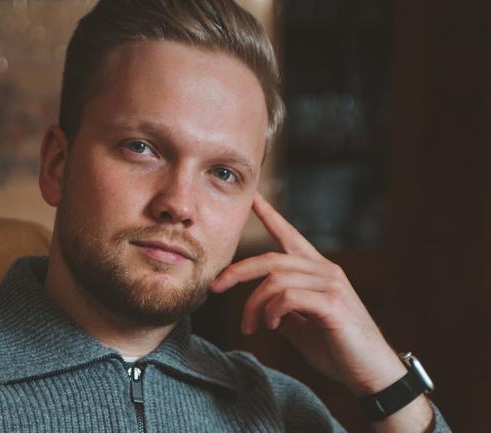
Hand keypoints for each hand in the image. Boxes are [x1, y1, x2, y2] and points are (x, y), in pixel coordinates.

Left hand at [210, 192, 406, 394]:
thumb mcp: (302, 326)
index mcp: (318, 271)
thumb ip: (283, 310)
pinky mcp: (332, 303)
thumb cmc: (338, 350)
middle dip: (237, 272)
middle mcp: (325, 271)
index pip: (290, 236)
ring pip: (275, 280)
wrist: (372, 374)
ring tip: (252, 327)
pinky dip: (272, 311)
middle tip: (215, 287)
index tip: (254, 199)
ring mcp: (331, 285)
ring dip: (254, 305)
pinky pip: (288, 297)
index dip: (270, 216)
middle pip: (270, 259)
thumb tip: (262, 306)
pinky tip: (272, 326)